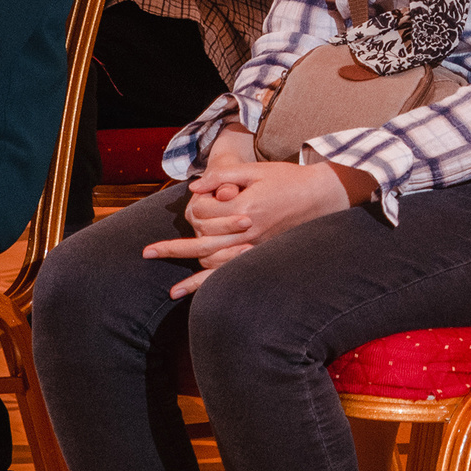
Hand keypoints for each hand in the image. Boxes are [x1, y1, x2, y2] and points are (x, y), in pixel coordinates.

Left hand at [145, 152, 365, 299]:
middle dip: (172, 250)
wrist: (324, 195)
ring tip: (172, 290)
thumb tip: (192, 189)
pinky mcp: (265, 256)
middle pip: (202, 246)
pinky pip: (236, 276)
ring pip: (217, 266)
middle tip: (146, 253)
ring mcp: (258, 248)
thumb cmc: (288, 179)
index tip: (194, 201)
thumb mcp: (255, 170)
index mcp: (245, 209)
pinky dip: (216, 288)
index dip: (193, 209)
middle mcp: (249, 233)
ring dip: (192, 276)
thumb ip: (222, 178)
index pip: (204, 216)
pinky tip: (203, 300)